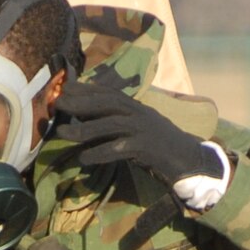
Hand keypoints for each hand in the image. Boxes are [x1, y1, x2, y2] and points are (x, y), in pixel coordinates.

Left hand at [53, 71, 215, 185]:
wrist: (190, 161)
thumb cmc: (160, 147)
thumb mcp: (139, 129)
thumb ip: (117, 123)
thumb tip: (85, 120)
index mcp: (138, 108)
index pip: (110, 93)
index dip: (87, 89)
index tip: (66, 88)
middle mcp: (140, 114)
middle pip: (108, 103)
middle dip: (81, 102)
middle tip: (58, 104)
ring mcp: (144, 129)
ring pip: (111, 124)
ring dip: (84, 129)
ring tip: (62, 133)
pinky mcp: (147, 148)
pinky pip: (119, 149)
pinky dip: (100, 153)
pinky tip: (83, 158)